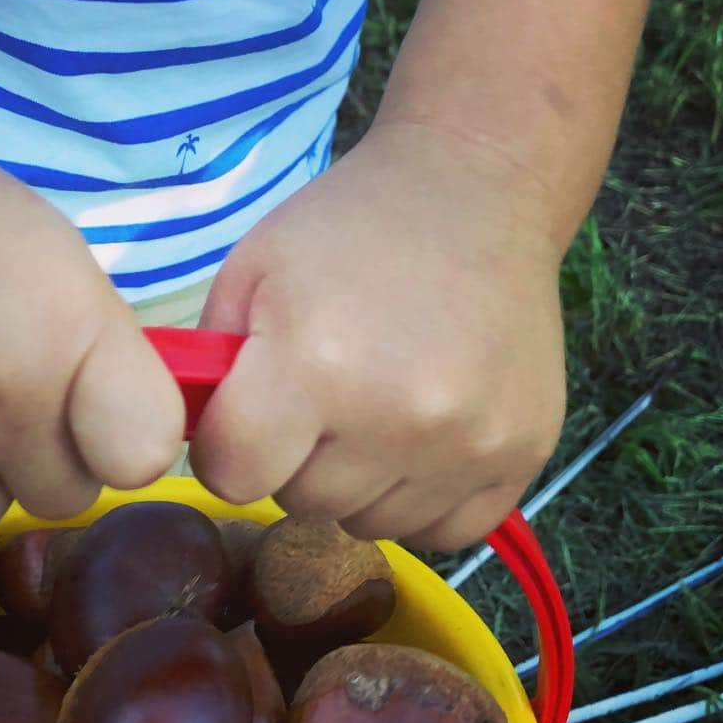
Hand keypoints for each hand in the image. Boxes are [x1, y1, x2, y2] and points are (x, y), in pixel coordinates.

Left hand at [190, 119, 566, 549]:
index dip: (228, 445)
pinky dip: (422, 497)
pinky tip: (424, 433)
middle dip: (296, 459)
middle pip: (303, 503)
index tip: (249, 410)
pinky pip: (444, 531)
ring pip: (372, 525)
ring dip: (359, 480)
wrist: (478, 191)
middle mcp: (398, 418)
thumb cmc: (351, 227)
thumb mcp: (253, 271)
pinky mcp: (523, 456)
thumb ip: (212, 368)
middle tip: (322, 394)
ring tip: (377, 404)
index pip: (233, 476)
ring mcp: (470, 444)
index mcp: (316, 364)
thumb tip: (198, 446)